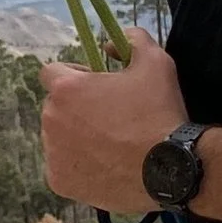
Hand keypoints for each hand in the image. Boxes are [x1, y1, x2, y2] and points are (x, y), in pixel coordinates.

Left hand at [39, 29, 187, 210]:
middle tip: (110, 118)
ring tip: (112, 146)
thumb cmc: (159, 113)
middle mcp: (51, 120)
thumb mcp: (156, 62)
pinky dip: (78, 166)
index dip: (73, 76)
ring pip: (58, 138)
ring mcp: (53, 154)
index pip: (51, 73)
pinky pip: (62, 167)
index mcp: (66, 89)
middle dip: (76, 109)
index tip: (96, 87)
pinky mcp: (59, 182)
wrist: (170, 170)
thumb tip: (111, 43)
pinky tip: (106, 166)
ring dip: (76, 137)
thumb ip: (133, 40)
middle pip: (56, 107)